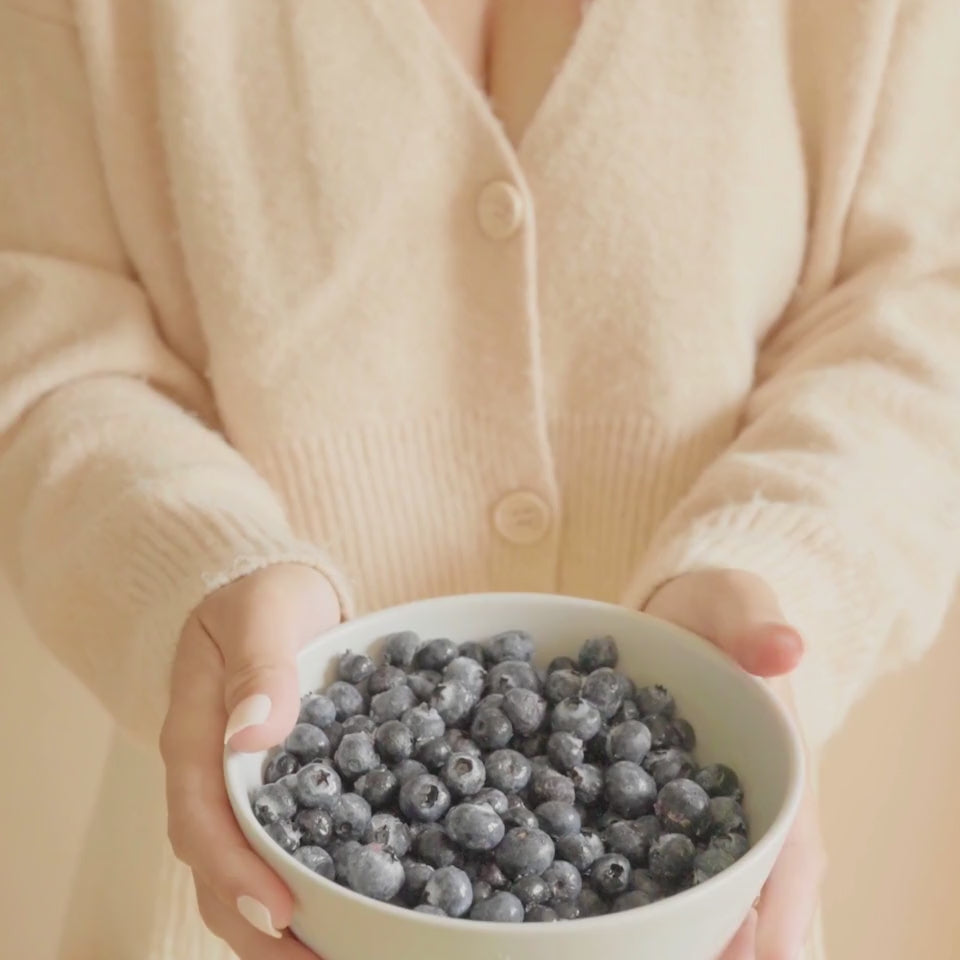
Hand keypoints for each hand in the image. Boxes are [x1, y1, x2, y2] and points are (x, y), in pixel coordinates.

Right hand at [160, 563, 340, 957]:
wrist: (266, 596)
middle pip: (216, 868)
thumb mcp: (261, 614)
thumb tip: (255, 730)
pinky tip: (349, 908)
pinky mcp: (274, 791)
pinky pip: (280, 847)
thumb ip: (259, 666)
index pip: (201, 819)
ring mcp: (238, 789)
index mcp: (197, 737)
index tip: (281, 910)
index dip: (235, 871)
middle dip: (258, 925)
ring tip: (334, 956)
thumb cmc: (258, 598)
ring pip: (242, 870)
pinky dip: (306, 884)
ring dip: (278, 923)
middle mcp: (211, 776)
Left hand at [644, 569, 825, 959]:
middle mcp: (741, 810)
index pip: (793, 856)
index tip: (764, 958)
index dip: (781, 915)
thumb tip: (785, 647)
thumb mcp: (740, 605)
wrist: (679, 611)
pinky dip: (621, 887)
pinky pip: (641, 855)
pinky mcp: (650, 808)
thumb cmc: (721, 610)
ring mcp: (695, 816)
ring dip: (674, 926)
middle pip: (745, 894)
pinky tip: (580, 909)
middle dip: (723, 941)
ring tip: (622, 953)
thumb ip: (757, 624)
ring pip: (695, 888)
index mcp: (780, 773)